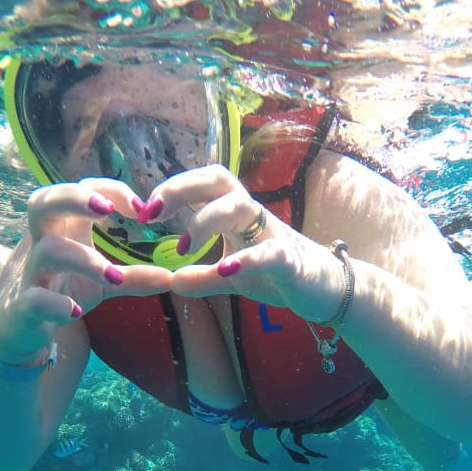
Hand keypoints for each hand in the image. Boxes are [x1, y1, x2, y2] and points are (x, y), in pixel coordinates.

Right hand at [0, 178, 171, 360]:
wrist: (20, 326)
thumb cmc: (62, 289)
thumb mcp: (101, 283)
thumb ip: (133, 276)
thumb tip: (172, 276)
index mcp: (63, 228)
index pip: (80, 190)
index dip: (109, 190)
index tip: (141, 208)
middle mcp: (43, 242)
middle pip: (43, 201)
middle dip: (74, 199)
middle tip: (107, 211)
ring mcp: (32, 273)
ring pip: (48, 251)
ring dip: (83, 260)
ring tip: (113, 276)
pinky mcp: (25, 305)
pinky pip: (36, 299)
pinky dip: (56, 304)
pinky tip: (76, 311)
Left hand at [145, 165, 348, 323]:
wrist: (326, 290)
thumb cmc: (278, 275)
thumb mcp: (232, 277)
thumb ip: (203, 277)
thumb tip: (172, 280)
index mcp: (238, 214)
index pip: (204, 183)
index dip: (173, 188)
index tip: (145, 211)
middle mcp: (254, 216)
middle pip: (219, 180)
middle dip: (182, 189)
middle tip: (151, 214)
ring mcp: (274, 235)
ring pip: (241, 206)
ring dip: (205, 221)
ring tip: (182, 248)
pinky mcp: (292, 261)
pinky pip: (270, 253)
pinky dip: (246, 260)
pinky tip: (224, 269)